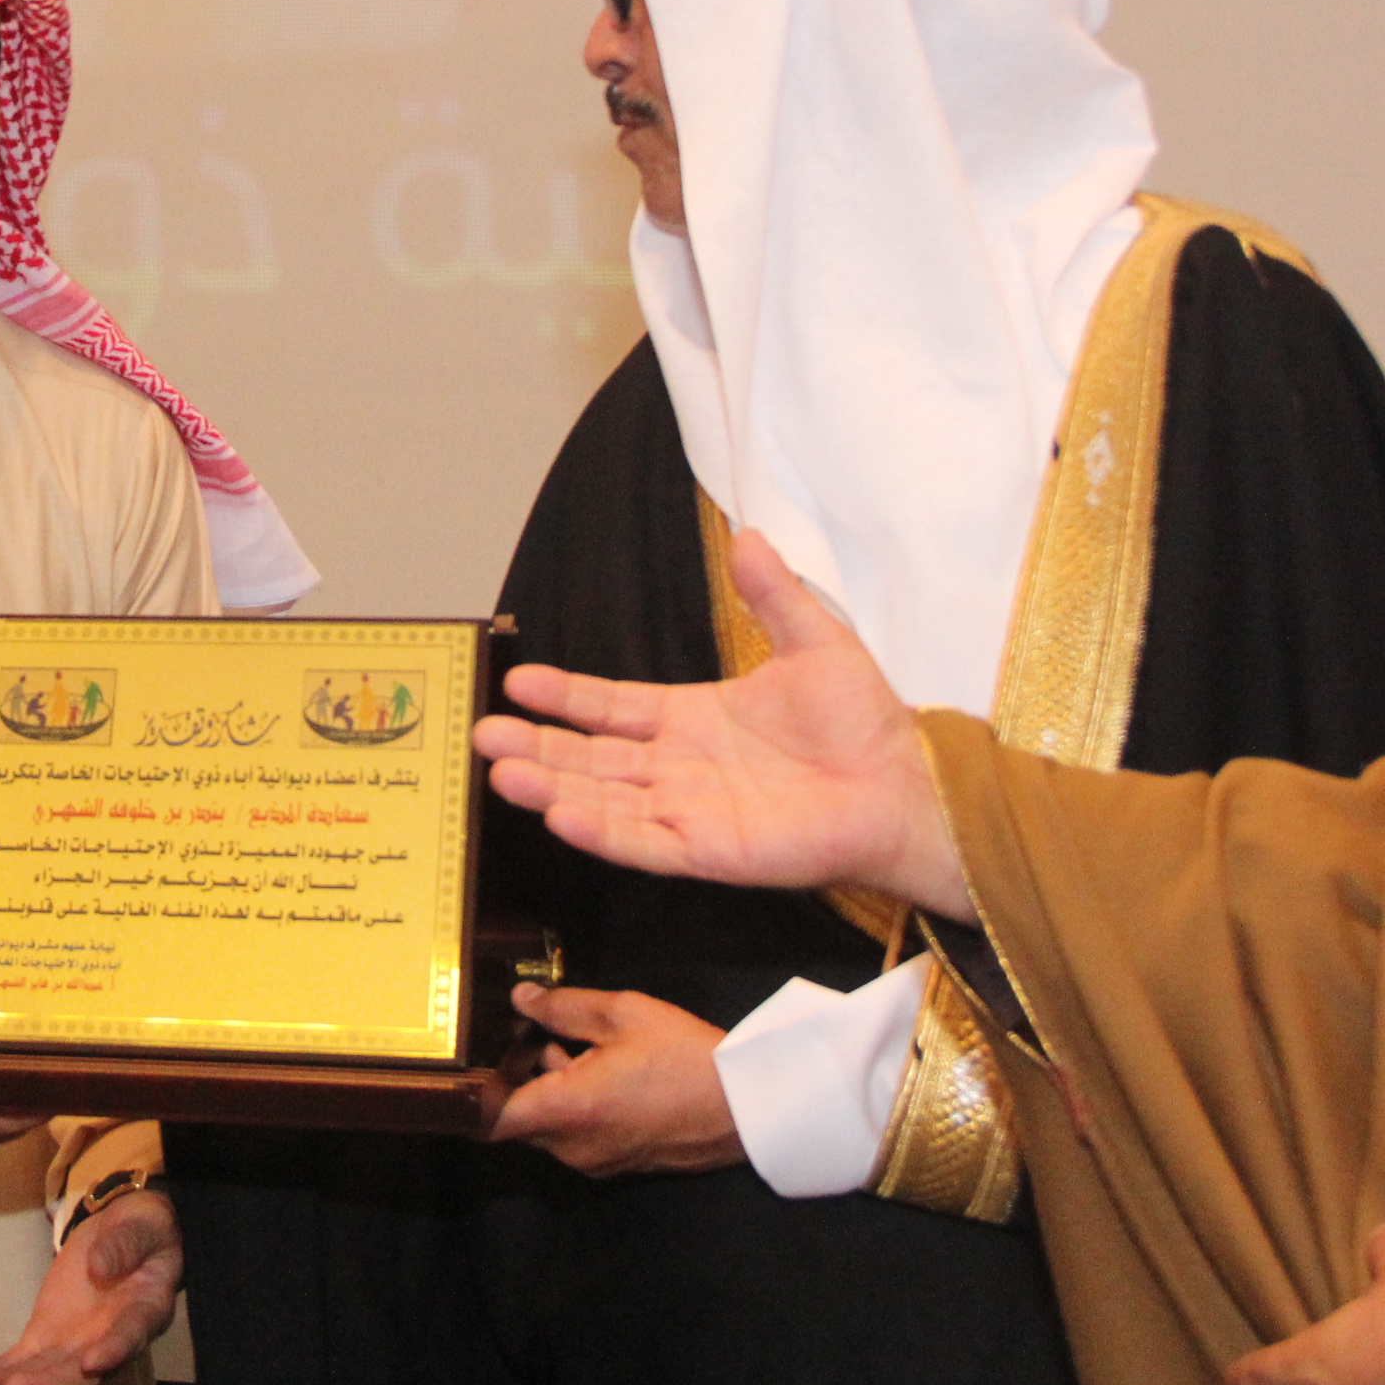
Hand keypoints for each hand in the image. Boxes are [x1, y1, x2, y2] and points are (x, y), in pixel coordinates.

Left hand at [0, 1188, 180, 1384]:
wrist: (128, 1233)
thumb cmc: (144, 1230)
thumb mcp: (141, 1227)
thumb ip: (125, 1246)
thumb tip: (99, 1267)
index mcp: (144, 1312)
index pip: (129, 1338)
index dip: (113, 1352)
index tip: (92, 1363)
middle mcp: (109, 1341)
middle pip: (81, 1376)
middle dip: (47, 1384)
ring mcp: (76, 1343)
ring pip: (46, 1374)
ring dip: (11, 1382)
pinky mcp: (49, 1335)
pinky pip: (22, 1360)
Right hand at [471, 530, 972, 920]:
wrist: (903, 786)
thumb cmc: (864, 724)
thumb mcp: (815, 641)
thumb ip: (773, 594)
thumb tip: (749, 534)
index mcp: (693, 720)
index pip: (611, 709)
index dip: (565, 696)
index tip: (516, 682)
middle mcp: (679, 768)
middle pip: (590, 757)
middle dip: (535, 746)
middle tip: (481, 734)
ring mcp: (689, 812)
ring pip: (602, 798)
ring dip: (550, 785)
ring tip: (500, 769)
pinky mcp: (708, 850)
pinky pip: (642, 842)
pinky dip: (600, 830)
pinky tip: (559, 815)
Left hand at [489, 985, 745, 1177]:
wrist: (748, 1108)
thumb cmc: (685, 1057)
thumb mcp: (624, 1014)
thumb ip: (564, 1007)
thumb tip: (521, 999)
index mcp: (567, 1111)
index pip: (490, 1118)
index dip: (476, 1090)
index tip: (481, 1056)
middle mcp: (572, 1147)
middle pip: (518, 1116)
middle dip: (523, 1077)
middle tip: (544, 1034)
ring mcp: (594, 1162)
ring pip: (548, 1125)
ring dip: (554, 1090)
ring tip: (586, 1048)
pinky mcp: (615, 1166)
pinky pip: (576, 1136)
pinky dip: (578, 1107)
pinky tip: (609, 1073)